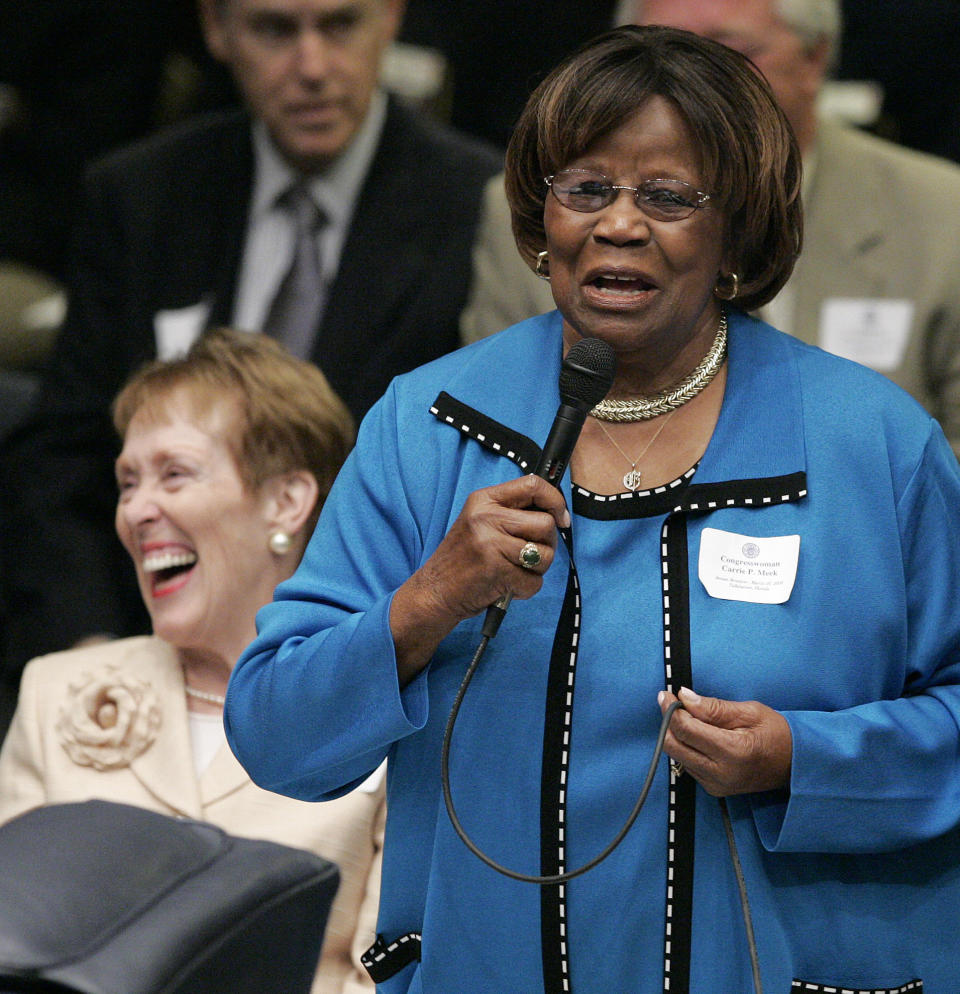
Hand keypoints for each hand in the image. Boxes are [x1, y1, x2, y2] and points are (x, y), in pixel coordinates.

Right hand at [391, 475, 570, 683]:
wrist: (434, 591)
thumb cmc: (463, 559)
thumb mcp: (480, 522)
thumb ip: (512, 512)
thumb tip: (556, 511)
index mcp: (484, 500)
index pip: (533, 485)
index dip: (555, 501)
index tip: (561, 518)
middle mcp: (486, 517)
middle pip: (546, 524)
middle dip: (546, 544)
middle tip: (527, 555)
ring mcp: (490, 543)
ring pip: (546, 554)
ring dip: (536, 569)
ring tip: (513, 570)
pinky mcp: (497, 570)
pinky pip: (534, 581)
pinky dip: (525, 589)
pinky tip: (505, 585)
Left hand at [658, 687, 791, 796]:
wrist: (795, 765)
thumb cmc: (776, 733)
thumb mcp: (749, 711)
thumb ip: (714, 707)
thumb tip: (684, 697)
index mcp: (732, 751)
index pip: (686, 730)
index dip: (671, 709)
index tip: (667, 694)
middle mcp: (720, 773)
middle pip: (673, 745)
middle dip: (669, 722)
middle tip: (674, 703)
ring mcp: (716, 785)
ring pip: (677, 756)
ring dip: (676, 734)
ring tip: (690, 717)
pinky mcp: (713, 789)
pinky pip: (687, 764)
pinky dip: (686, 747)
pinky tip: (699, 735)